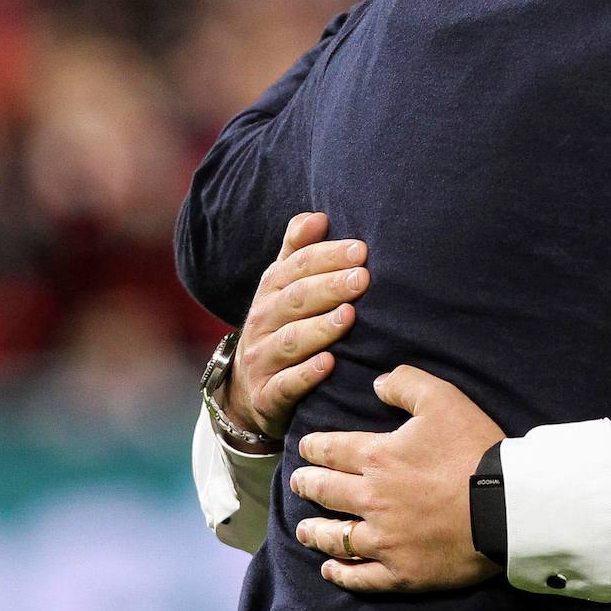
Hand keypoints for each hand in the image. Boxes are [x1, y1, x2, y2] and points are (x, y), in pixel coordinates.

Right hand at [220, 212, 368, 443]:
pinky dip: (306, 374)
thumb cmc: (279, 328)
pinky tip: (330, 364)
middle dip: (329, 286)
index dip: (326, 256)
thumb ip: (297, 251)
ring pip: (290, 340)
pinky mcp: (268, 395)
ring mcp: (262, 359)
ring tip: (349, 316)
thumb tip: (317, 215)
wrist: (247, 393)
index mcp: (271, 291)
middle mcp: (263, 321)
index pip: (296, 267)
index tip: (360, 249)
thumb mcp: (282, 288)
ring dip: (320, 328)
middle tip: (363, 277)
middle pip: (295, 300)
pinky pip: (286, 384)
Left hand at [291, 365, 506, 592]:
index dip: (314, 447)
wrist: (506, 505)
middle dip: (307, 485)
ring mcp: (384, 540)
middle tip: (298, 483)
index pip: (331, 450)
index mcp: (378, 457)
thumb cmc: (474, 449)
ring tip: (304, 529)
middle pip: (326, 492)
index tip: (305, 448)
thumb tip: (377, 383)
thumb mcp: (443, 398)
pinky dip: (341, 574)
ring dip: (314, 531)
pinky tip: (330, 570)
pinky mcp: (401, 572)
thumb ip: (406, 384)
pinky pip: (360, 577)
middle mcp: (371, 499)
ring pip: (335, 538)